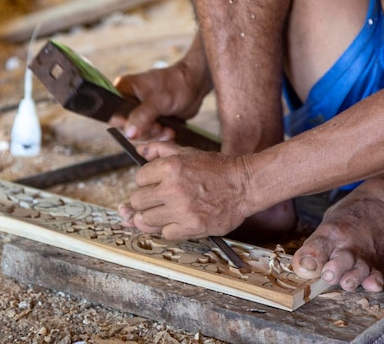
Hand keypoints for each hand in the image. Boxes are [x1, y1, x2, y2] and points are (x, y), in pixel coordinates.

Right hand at [109, 37, 211, 141]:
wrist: (196, 85)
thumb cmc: (176, 84)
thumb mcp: (158, 100)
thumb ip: (142, 116)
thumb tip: (129, 133)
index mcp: (124, 90)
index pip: (113, 112)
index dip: (123, 124)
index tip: (136, 128)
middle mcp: (129, 101)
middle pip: (126, 127)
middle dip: (144, 131)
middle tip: (158, 127)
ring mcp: (141, 112)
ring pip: (140, 134)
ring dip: (154, 135)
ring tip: (167, 130)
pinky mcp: (152, 120)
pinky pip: (151, 135)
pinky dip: (160, 136)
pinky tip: (170, 131)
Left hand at [121, 141, 250, 239]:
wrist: (245, 185)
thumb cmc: (217, 169)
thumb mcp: (189, 152)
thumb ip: (161, 149)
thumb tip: (139, 149)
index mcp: (170, 166)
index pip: (138, 178)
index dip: (146, 181)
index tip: (155, 184)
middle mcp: (173, 188)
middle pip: (138, 201)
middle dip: (145, 200)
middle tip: (158, 199)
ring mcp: (182, 210)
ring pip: (147, 220)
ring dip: (155, 216)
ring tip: (167, 211)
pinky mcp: (192, 227)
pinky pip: (166, 233)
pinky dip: (171, 228)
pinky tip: (180, 220)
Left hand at [291, 180, 383, 291]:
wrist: (382, 206)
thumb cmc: (348, 218)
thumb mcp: (327, 224)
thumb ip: (314, 247)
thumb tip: (301, 268)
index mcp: (330, 233)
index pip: (316, 248)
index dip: (308, 259)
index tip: (303, 267)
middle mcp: (347, 246)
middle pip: (339, 261)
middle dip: (333, 271)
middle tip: (328, 276)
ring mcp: (365, 256)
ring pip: (359, 271)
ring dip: (352, 279)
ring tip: (347, 283)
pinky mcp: (380, 265)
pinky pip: (379, 277)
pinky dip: (375, 283)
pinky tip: (372, 284)